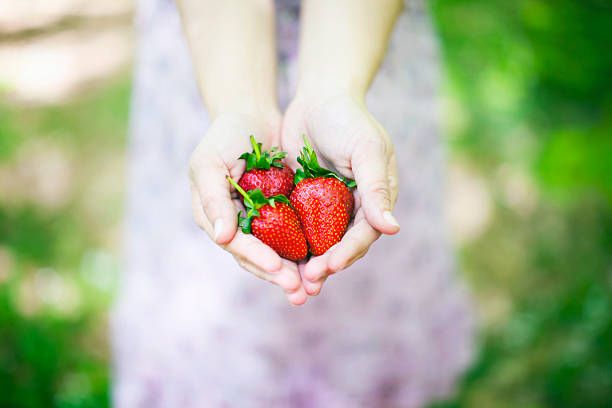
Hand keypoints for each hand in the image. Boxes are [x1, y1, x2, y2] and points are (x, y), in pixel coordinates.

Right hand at [189, 112, 307, 304]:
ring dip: (294, 271)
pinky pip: (295, 234)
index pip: (236, 244)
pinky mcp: (283, 212)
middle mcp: (238, 225)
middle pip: (258, 257)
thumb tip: (222, 238)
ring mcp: (261, 220)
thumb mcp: (209, 163)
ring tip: (313, 287)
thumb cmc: (224, 136)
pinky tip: (325, 261)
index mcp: (216, 218)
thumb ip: (213, 199)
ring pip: (278, 251)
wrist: (251, 115)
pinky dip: (307, 248)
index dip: (256, 257)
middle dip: (279, 275)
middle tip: (299, 292)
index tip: (277, 267)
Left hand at [281, 94, 399, 295]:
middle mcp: (353, 206)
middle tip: (307, 283)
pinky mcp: (305, 200)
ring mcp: (328, 205)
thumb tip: (392, 229)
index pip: (363, 234)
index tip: (327, 267)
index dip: (347, 253)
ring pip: (319, 242)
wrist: (318, 96)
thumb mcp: (366, 149)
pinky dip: (289, 244)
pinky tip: (274, 257)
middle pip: (341, 245)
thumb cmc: (348, 118)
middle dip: (326, 266)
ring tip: (292, 284)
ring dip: (307, 263)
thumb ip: (376, 187)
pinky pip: (297, 227)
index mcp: (374, 197)